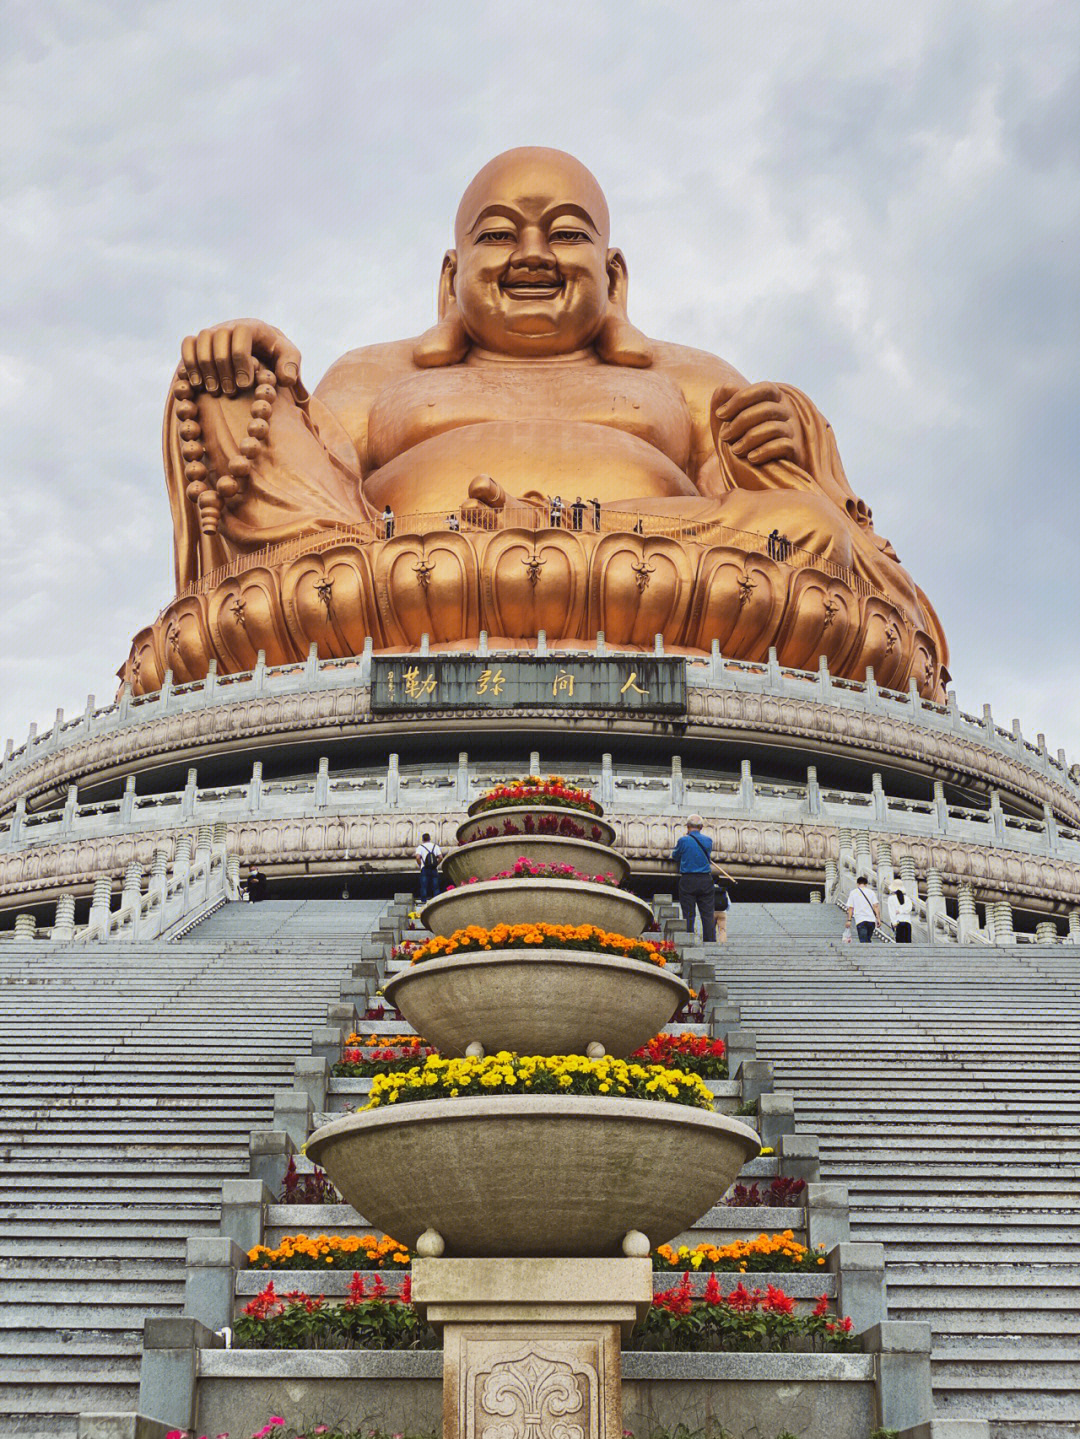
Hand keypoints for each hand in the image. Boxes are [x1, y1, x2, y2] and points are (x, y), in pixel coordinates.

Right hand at [180, 320, 300, 396]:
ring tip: (214, 391)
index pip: (240, 336)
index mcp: (251, 326)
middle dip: (223, 369)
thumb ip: (291, 366)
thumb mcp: (289, 357)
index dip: (241, 361)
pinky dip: (189, 363)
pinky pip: (187, 345)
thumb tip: (285, 379)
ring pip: (200, 343)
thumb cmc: (275, 353)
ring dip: (204, 369)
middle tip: (230, 392)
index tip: (245, 384)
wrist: (260, 346)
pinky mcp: (200, 341)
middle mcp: (229, 325)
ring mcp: (212, 332)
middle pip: (217, 341)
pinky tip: (196, 384)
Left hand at [711, 381, 801, 466]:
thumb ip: (724, 400)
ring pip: (774, 428)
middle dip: (740, 422)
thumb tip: (728, 387)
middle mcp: (787, 411)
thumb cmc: (741, 438)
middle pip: (766, 409)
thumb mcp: (728, 419)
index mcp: (774, 399)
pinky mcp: (795, 450)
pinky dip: (764, 451)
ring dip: (750, 439)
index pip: (763, 389)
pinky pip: (784, 446)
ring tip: (735, 450)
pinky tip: (751, 458)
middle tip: (724, 436)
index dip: (740, 398)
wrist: (760, 470)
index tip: (719, 414)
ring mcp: (793, 430)